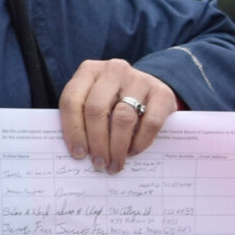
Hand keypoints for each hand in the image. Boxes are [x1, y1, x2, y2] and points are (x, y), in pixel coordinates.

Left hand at [59, 60, 178, 173]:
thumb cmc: (113, 101)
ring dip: (117, 146)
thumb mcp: (93, 101)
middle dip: (96, 142)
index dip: (72, 130)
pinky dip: (140, 142)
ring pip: (122, 117)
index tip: (78, 154)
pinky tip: (133, 152)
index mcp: (88, 71)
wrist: (150, 90)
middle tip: (99, 163)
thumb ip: (82, 119)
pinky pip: (150, 122)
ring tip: (114, 164)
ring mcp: (139, 79)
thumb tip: (79, 153)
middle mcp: (113, 70)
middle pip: (96, 109)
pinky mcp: (162, 92)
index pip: (72, 100)